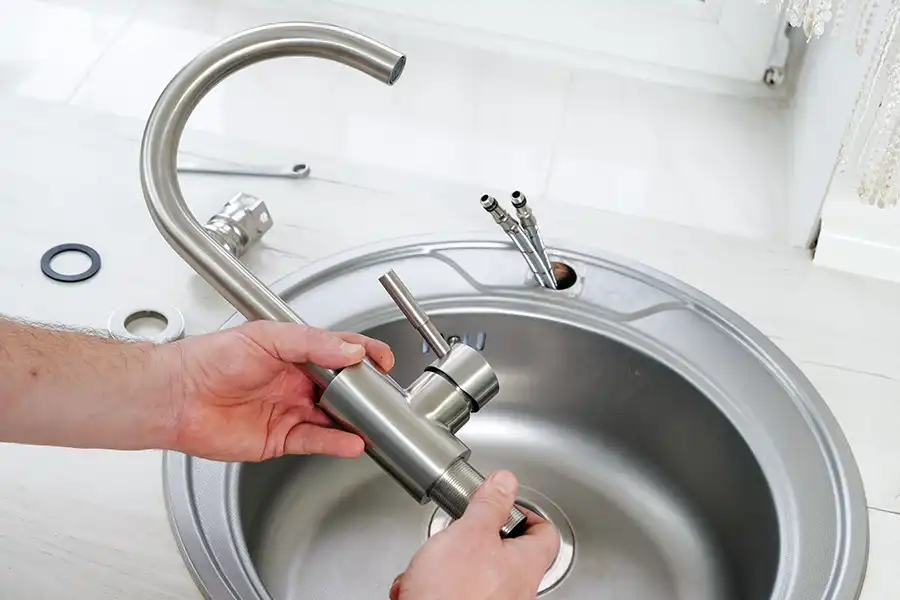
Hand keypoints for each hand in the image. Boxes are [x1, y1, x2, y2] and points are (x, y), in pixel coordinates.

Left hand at [165, 321, 393, 461]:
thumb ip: (312, 343)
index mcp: (294, 353)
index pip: (339, 352)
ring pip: (332, 418)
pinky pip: (315, 441)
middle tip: (382, 396)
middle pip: (341, 389)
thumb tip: (349, 351)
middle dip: (364, 392)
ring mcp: (288, 411)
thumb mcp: (268, 337)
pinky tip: (351, 442)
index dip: (363, 355)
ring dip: (354, 421)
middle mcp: (294, 382)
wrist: (178, 395)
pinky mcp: (280, 439)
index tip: (383, 360)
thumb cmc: (210, 358)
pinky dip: (335, 443)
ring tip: (375, 424)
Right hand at [390, 471, 559, 599]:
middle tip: (458, 531)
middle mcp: (516, 590)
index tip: (503, 504)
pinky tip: (419, 584)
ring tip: (430, 563)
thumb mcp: (470, 532)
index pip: (545, 532)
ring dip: (447, 561)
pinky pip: (457, 591)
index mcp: (525, 565)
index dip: (525, 513)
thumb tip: (505, 482)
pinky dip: (436, 584)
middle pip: (505, 551)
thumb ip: (490, 505)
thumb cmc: (452, 593)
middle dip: (472, 537)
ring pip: (475, 571)